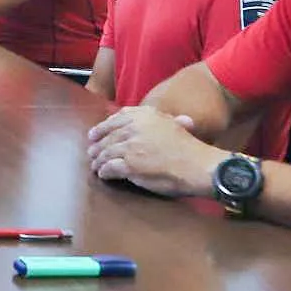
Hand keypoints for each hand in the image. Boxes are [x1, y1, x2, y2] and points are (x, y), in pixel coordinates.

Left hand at [86, 107, 224, 196]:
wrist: (199, 166)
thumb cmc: (191, 149)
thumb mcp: (178, 126)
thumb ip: (170, 121)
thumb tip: (182, 119)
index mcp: (145, 116)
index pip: (116, 119)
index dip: (103, 127)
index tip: (96, 133)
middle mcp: (134, 128)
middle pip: (107, 136)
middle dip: (97, 145)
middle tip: (91, 152)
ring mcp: (130, 146)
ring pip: (105, 152)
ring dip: (98, 160)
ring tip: (95, 165)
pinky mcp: (129, 165)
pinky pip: (109, 168)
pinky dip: (104, 172)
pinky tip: (103, 175)